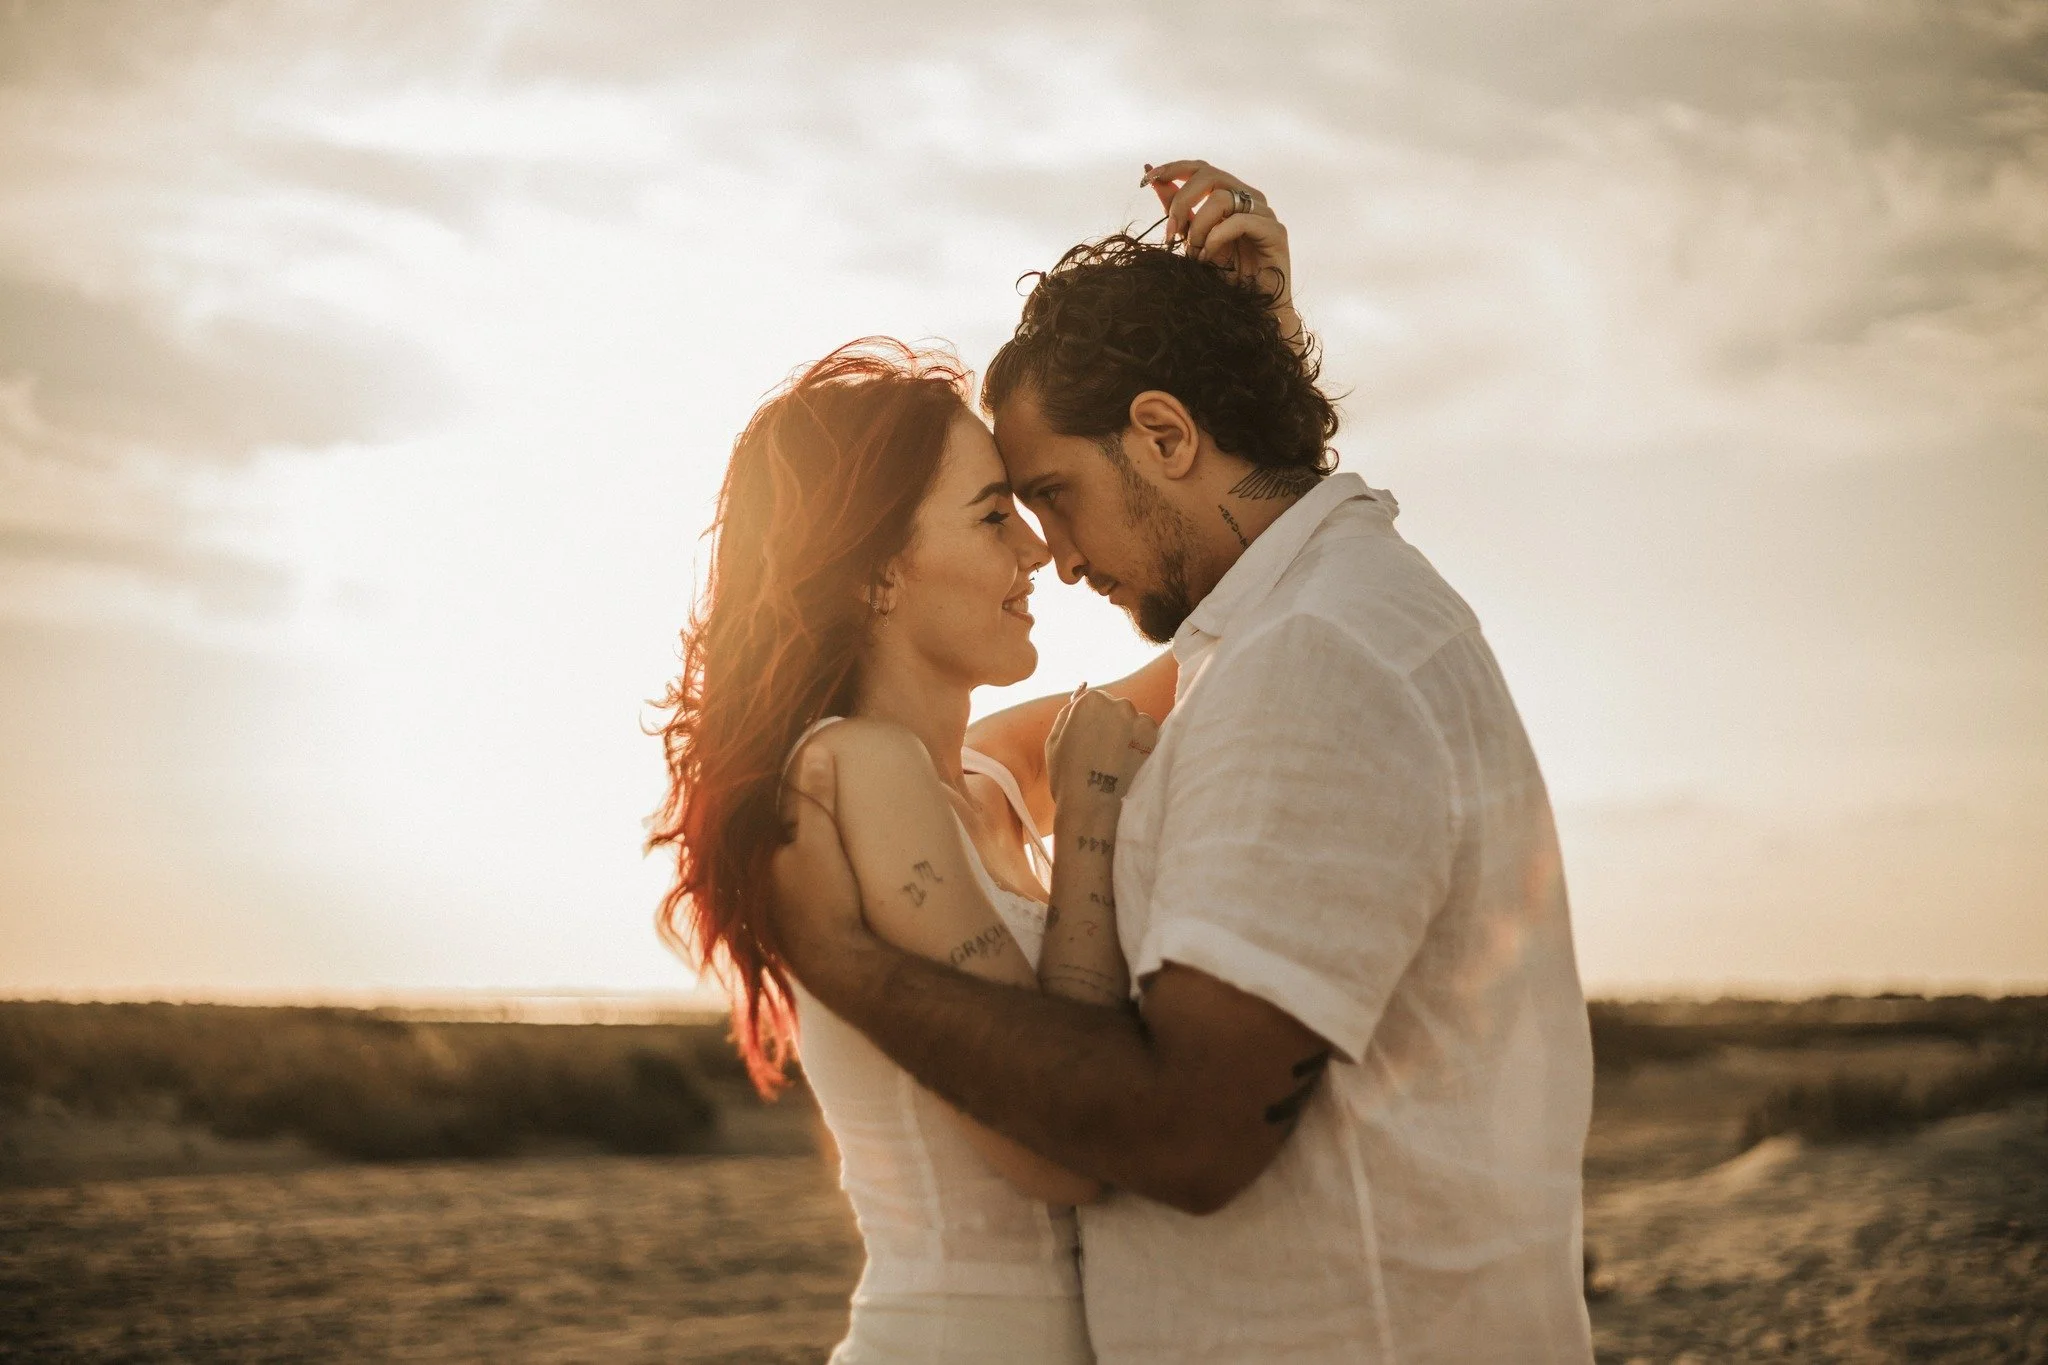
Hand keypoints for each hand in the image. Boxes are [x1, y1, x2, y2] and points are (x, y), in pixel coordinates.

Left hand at [768, 740, 875, 995]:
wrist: (840, 966)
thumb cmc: (825, 901)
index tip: (803, 774)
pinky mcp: (796, 928)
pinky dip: (809, 880)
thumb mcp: (822, 841)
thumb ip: (816, 798)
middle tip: (826, 806)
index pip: (765, 818)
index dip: (782, 798)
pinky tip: (831, 876)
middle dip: (792, 827)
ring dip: (800, 855)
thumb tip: (815, 749)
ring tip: (833, 835)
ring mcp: (776, 910)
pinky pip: (800, 892)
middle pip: (776, 845)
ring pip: (788, 870)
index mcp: (757, 860)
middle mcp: (759, 886)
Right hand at [1045, 685, 1158, 811]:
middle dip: (1111, 724)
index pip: (1093, 700)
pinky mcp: (1153, 737)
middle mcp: (1117, 703)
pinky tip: (1127, 762)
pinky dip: (1139, 745)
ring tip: (1115, 760)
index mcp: (1090, 700)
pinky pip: (1146, 733)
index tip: (1090, 740)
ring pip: (1132, 720)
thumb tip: (1079, 695)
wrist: (1092, 806)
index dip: (1091, 721)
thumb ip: (1067, 712)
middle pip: (1115, 708)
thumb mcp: (1054, 739)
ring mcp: (1138, 719)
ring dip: (1127, 734)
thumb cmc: (1068, 775)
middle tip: (1102, 752)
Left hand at [1141, 159, 1300, 346]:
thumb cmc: (1224, 277)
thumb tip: (1152, 177)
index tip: (1147, 180)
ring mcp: (1265, 213)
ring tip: (1196, 253)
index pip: (1202, 168)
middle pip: (1210, 175)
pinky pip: (1240, 221)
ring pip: (1222, 198)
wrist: (1250, 311)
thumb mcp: (1193, 239)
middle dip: (1181, 201)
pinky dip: (1217, 238)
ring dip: (1199, 226)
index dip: (1174, 168)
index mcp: (1232, 195)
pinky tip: (1209, 257)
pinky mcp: (1275, 231)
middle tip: (1170, 232)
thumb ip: (1178, 210)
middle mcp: (1250, 198)